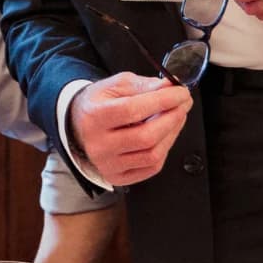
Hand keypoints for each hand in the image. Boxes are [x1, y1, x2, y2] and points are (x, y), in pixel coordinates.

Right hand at [68, 73, 192, 186]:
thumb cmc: (99, 104)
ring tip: (176, 117)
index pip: (132, 109)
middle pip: (146, 136)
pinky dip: (165, 149)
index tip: (180, 92)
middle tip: (183, 104)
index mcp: (94, 116)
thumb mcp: (115, 86)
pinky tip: (166, 135)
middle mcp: (98, 144)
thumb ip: (143, 85)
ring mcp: (108, 163)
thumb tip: (169, 88)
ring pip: (152, 154)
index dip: (162, 101)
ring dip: (172, 134)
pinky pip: (152, 167)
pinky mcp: (118, 176)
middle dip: (172, 118)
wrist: (79, 126)